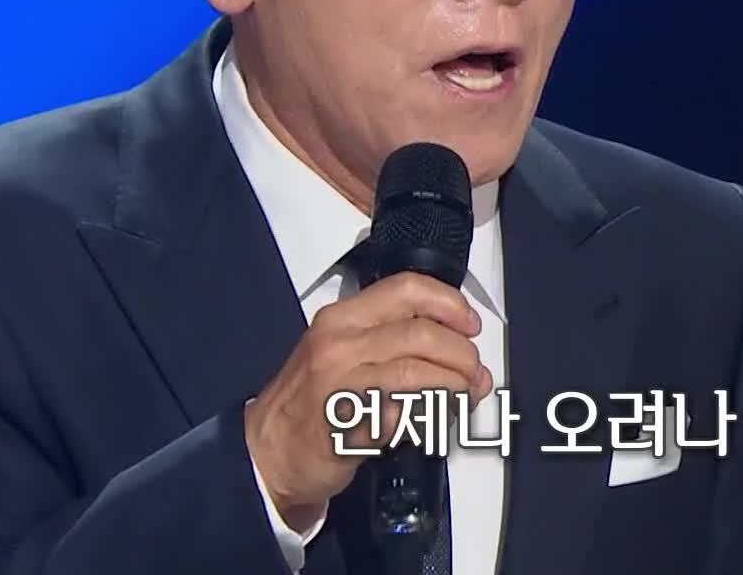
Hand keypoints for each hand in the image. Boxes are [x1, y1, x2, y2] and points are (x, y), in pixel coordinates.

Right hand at [243, 272, 493, 529]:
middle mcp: (339, 344)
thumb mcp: (341, 352)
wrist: (267, 453)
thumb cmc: (310, 402)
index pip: (406, 289)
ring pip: (418, 373)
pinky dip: (429, 418)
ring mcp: (341, 385)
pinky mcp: (347, 426)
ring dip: (454, 386)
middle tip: (475, 373)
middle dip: (461, 354)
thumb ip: (390, 339)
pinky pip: (403, 415)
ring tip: (465, 397)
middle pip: (421, 333)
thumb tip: (454, 342)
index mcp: (342, 318)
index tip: (471, 325)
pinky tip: (435, 423)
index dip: (449, 303)